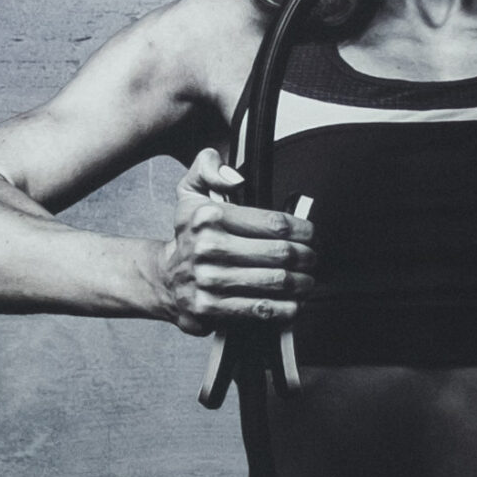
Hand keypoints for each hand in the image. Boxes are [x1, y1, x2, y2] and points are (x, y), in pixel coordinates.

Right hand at [151, 148, 315, 335]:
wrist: (163, 279)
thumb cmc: (188, 236)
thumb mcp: (190, 191)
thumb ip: (209, 167)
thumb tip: (235, 177)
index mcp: (209, 216)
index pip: (273, 222)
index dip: (303, 230)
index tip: (311, 236)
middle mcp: (208, 248)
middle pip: (280, 252)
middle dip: (306, 257)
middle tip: (313, 259)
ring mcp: (209, 280)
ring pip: (275, 281)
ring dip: (301, 283)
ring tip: (307, 280)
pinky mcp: (210, 308)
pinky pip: (260, 309)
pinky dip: (285, 309)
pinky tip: (294, 304)